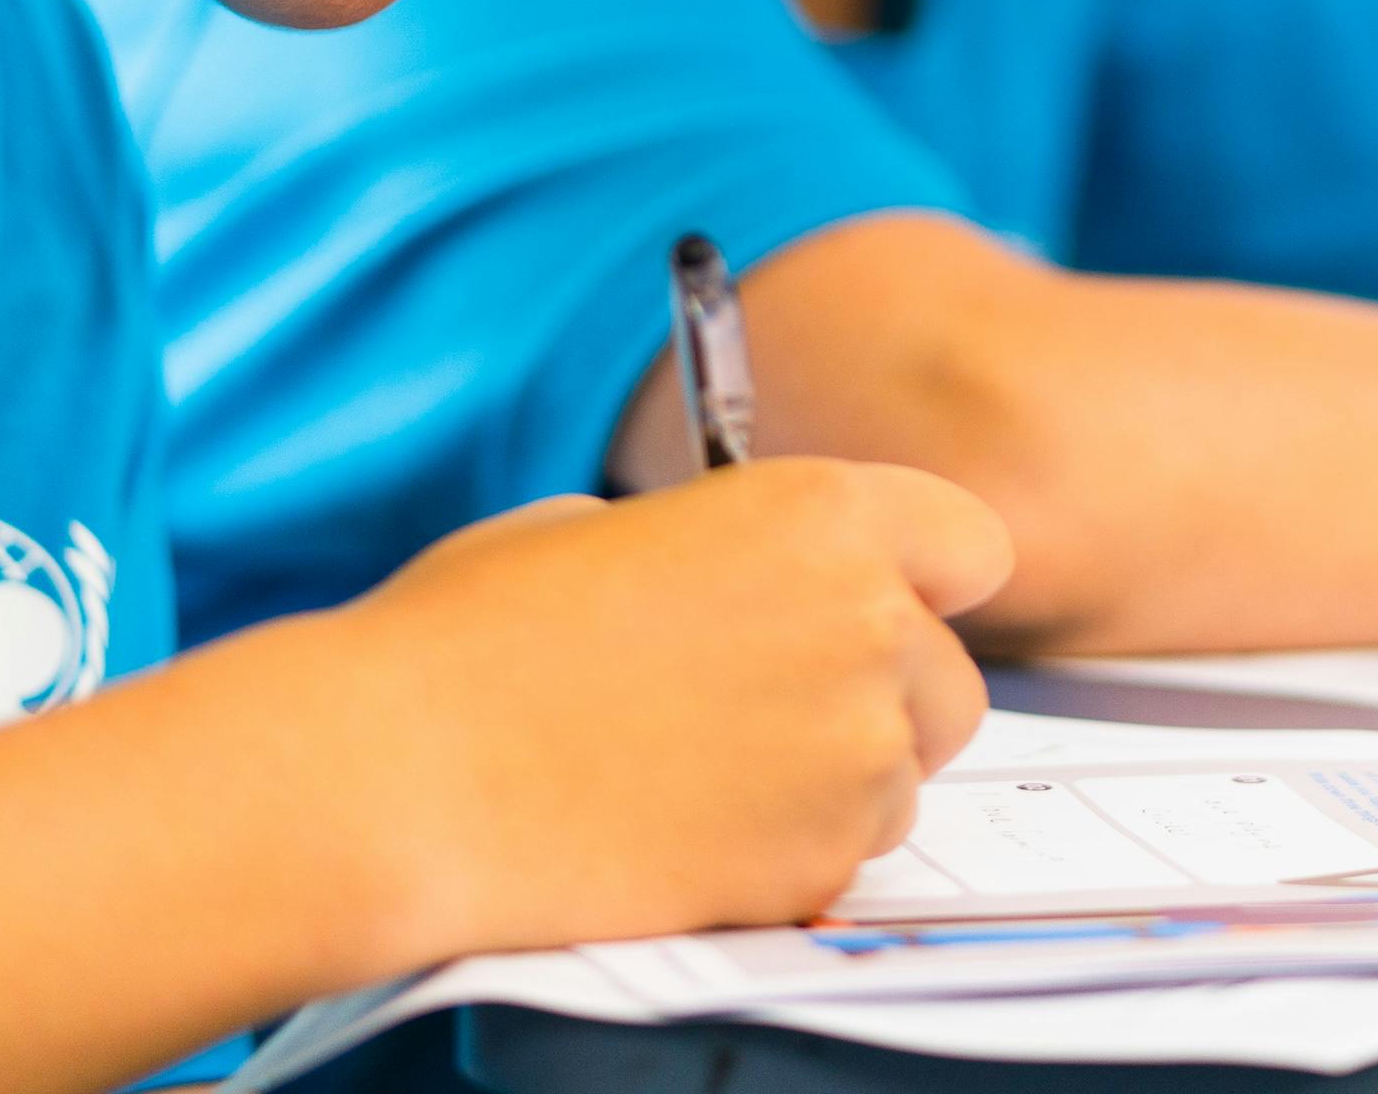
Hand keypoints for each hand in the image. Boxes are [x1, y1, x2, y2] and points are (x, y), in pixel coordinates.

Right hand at [251, 459, 1011, 978]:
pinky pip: (843, 865)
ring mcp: (854, 752)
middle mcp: (868, 624)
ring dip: (833, 788)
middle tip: (771, 717)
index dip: (924, 584)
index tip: (882, 609)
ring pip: (901, 784)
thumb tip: (744, 584)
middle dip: (885, 704)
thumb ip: (720, 549)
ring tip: (701, 778)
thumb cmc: (472, 640)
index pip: (970, 545)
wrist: (406, 774)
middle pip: (952, 685)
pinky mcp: (817, 861)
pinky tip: (683, 835)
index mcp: (820, 512)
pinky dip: (786, 860)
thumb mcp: (604, 529)